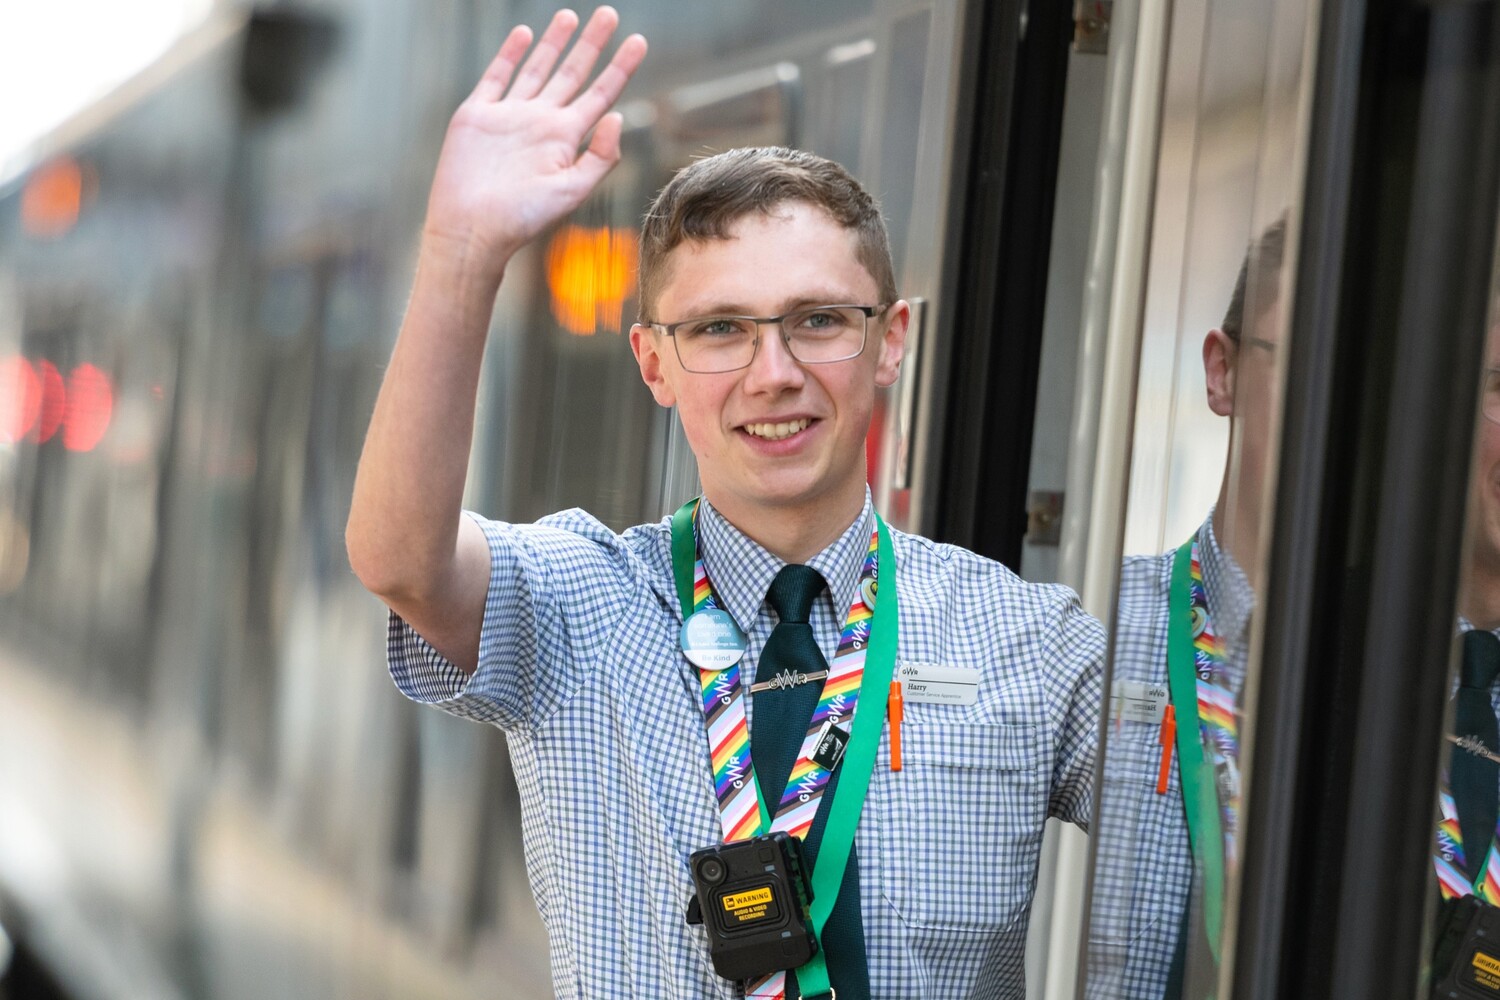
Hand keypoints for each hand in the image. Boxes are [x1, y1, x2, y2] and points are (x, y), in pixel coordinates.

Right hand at [422, 7, 646, 278]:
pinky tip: (525, 34)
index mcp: (566, 139)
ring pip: (537, 69)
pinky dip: (510, 54)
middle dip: (591, 44)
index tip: (639, 41)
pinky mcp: (478, 115)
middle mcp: (541, 122)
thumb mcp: (571, 191)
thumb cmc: (522, 219)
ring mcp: (510, 116)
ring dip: (554, 42)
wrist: (471, 229)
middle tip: (609, 13)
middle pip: (572, 73)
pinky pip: (497, 76)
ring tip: (570, 16)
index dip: (620, 67)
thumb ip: (599, 157)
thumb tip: (617, 117)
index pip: (601, 94)